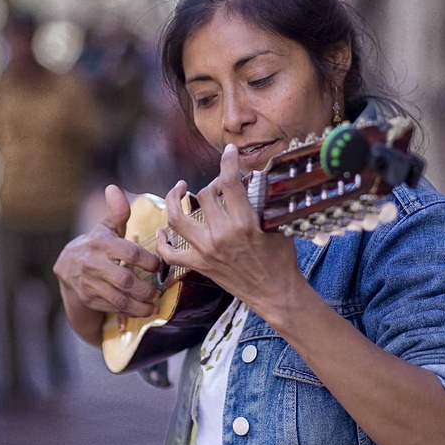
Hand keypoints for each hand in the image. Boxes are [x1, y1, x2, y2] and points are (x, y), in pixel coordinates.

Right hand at [54, 184, 160, 343]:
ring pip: (119, 299)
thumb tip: (113, 188)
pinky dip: (130, 312)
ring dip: (140, 305)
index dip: (148, 260)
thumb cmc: (96, 244)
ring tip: (154, 304)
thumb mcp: (106, 227)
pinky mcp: (90, 299)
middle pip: (125, 280)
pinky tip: (143, 311)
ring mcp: (90, 284)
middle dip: (145, 288)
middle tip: (158, 291)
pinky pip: (113, 308)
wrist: (68, 267)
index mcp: (101, 243)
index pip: (129, 253)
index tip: (158, 265)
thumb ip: (117, 212)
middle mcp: (94, 264)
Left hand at [157, 145, 306, 324]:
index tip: (229, 152)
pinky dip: (162, 241)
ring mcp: (206, 252)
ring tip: (178, 189)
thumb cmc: (281, 260)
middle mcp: (221, 236)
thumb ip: (262, 202)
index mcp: (243, 224)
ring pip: (177, 219)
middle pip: (204, 195)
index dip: (227, 162)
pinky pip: (170, 254)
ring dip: (173, 200)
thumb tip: (252, 178)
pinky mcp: (200, 265)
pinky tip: (163, 228)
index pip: (229, 183)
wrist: (275, 293)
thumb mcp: (277, 225)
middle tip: (221, 184)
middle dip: (212, 183)